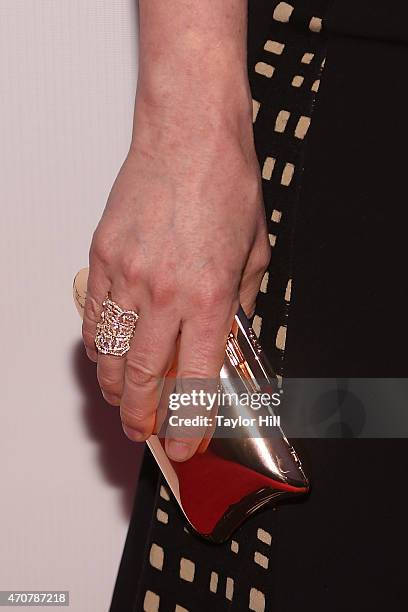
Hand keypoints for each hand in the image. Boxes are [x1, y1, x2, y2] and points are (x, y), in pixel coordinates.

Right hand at [82, 98, 269, 460]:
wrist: (189, 138)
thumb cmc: (225, 188)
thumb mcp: (254, 256)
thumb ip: (241, 306)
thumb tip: (230, 338)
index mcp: (210, 299)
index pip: (194, 383)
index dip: (188, 425)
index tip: (183, 445)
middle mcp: (165, 296)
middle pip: (143, 378)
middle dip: (142, 417)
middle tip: (143, 433)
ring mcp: (128, 277)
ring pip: (110, 354)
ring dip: (114, 387)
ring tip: (123, 400)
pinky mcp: (102, 257)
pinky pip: (94, 316)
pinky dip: (98, 345)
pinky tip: (106, 356)